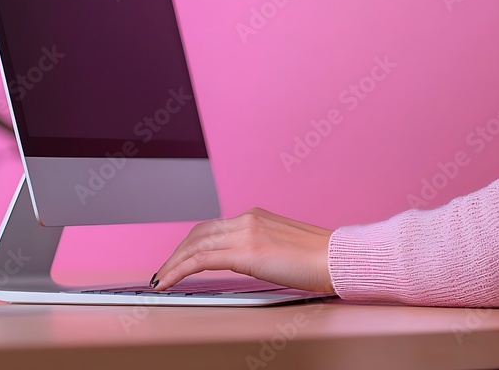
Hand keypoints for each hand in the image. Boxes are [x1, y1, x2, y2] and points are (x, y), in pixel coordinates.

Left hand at [151, 207, 334, 292]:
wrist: (337, 258)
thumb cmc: (320, 259)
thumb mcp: (284, 247)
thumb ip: (261, 249)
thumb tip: (248, 262)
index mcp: (255, 217)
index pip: (212, 228)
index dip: (191, 244)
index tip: (180, 258)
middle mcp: (246, 219)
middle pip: (197, 234)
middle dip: (176, 254)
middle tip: (164, 272)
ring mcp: (245, 233)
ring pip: (194, 245)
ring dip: (172, 263)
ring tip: (161, 280)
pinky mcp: (245, 252)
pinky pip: (200, 260)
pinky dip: (178, 271)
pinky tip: (168, 282)